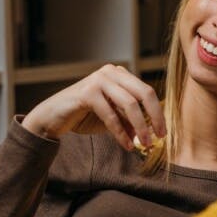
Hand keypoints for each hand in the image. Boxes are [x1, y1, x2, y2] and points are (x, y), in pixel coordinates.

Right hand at [21, 64, 165, 151]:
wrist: (53, 118)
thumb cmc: (85, 116)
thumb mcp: (114, 117)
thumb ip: (132, 119)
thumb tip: (154, 131)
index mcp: (120, 74)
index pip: (147, 91)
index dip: (158, 112)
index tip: (163, 132)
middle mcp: (111, 72)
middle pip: (144, 94)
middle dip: (155, 117)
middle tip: (160, 137)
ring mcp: (98, 79)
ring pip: (129, 104)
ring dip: (140, 127)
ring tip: (144, 144)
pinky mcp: (87, 92)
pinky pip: (111, 115)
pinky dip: (121, 132)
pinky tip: (126, 144)